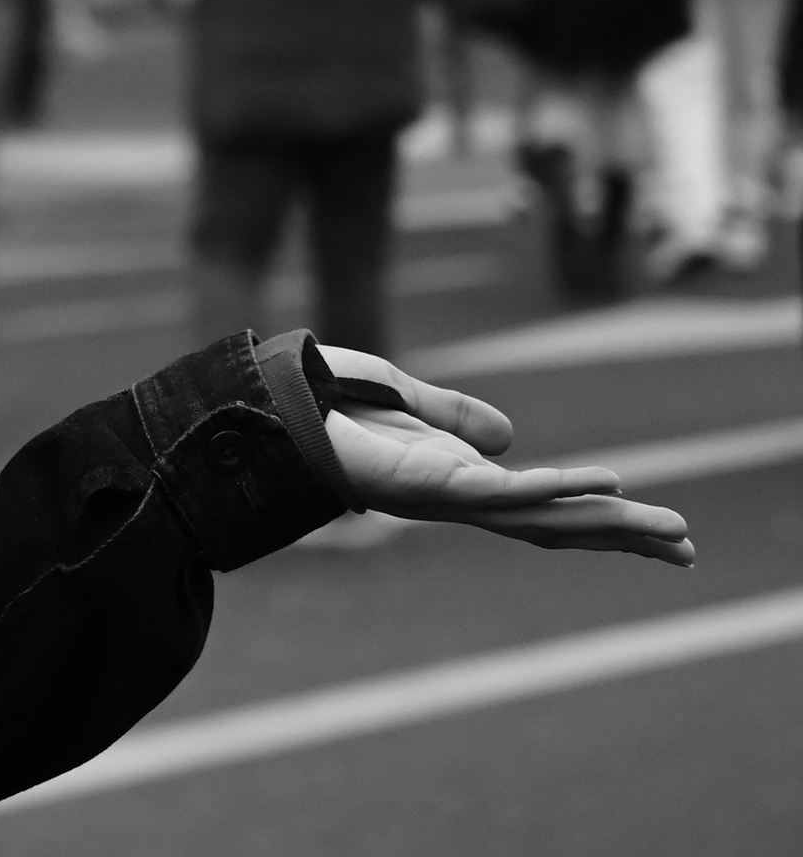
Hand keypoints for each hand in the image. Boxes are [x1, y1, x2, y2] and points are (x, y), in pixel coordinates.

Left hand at [316, 346, 695, 566]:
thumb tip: (510, 439)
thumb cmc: (316, 402)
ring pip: (539, 516)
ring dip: (605, 521)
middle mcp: (454, 496)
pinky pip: (498, 490)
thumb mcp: (402, 398)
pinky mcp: (425, 483)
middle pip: (553, 524)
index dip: (595, 515)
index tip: (652, 526)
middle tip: (687, 550)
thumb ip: (453, 418)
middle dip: (619, 537)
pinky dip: (550, 487)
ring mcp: (442, 495)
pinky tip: (594, 485)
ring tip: (667, 530)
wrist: (261, 404)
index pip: (539, 506)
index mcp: (453, 479)